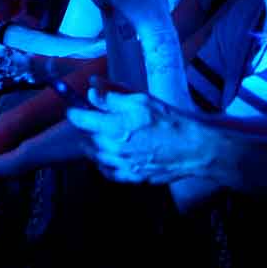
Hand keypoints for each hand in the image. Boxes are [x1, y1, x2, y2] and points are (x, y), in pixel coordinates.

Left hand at [66, 83, 225, 186]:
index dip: (75, 112)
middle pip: (89, 139)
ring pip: (97, 157)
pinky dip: (104, 166)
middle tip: (91, 120)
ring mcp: (123, 166)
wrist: (192, 148)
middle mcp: (114, 149)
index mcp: (114, 127)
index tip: (73, 109)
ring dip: (93, 146)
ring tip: (95, 138)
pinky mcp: (133, 177)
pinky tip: (106, 159)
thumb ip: (113, 96)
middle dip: (88, 128)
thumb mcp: (141, 100)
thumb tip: (92, 90)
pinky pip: (110, 173)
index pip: (82, 120)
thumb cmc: (169, 121)